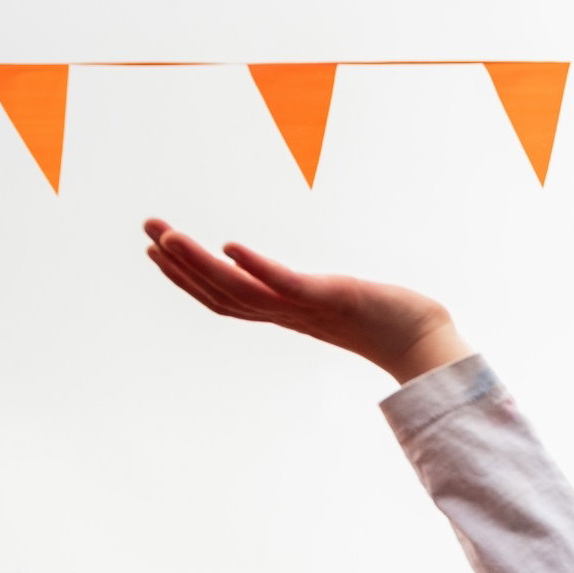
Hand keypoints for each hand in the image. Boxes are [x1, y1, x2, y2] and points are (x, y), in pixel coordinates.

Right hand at [143, 221, 469, 384]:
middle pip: (220, 292)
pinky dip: (256, 267)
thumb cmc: (390, 320)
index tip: (157, 248)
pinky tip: (230, 246)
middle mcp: (288, 313)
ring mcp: (306, 308)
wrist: (427, 343)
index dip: (186, 277)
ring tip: (167, 236)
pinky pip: (284, 285)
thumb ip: (314, 292)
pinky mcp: (330, 299)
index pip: (225, 296)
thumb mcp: (339, 299)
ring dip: (199, 263)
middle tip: (146, 229)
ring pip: (240, 289)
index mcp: (286, 312)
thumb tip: (303, 284)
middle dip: (178, 263)